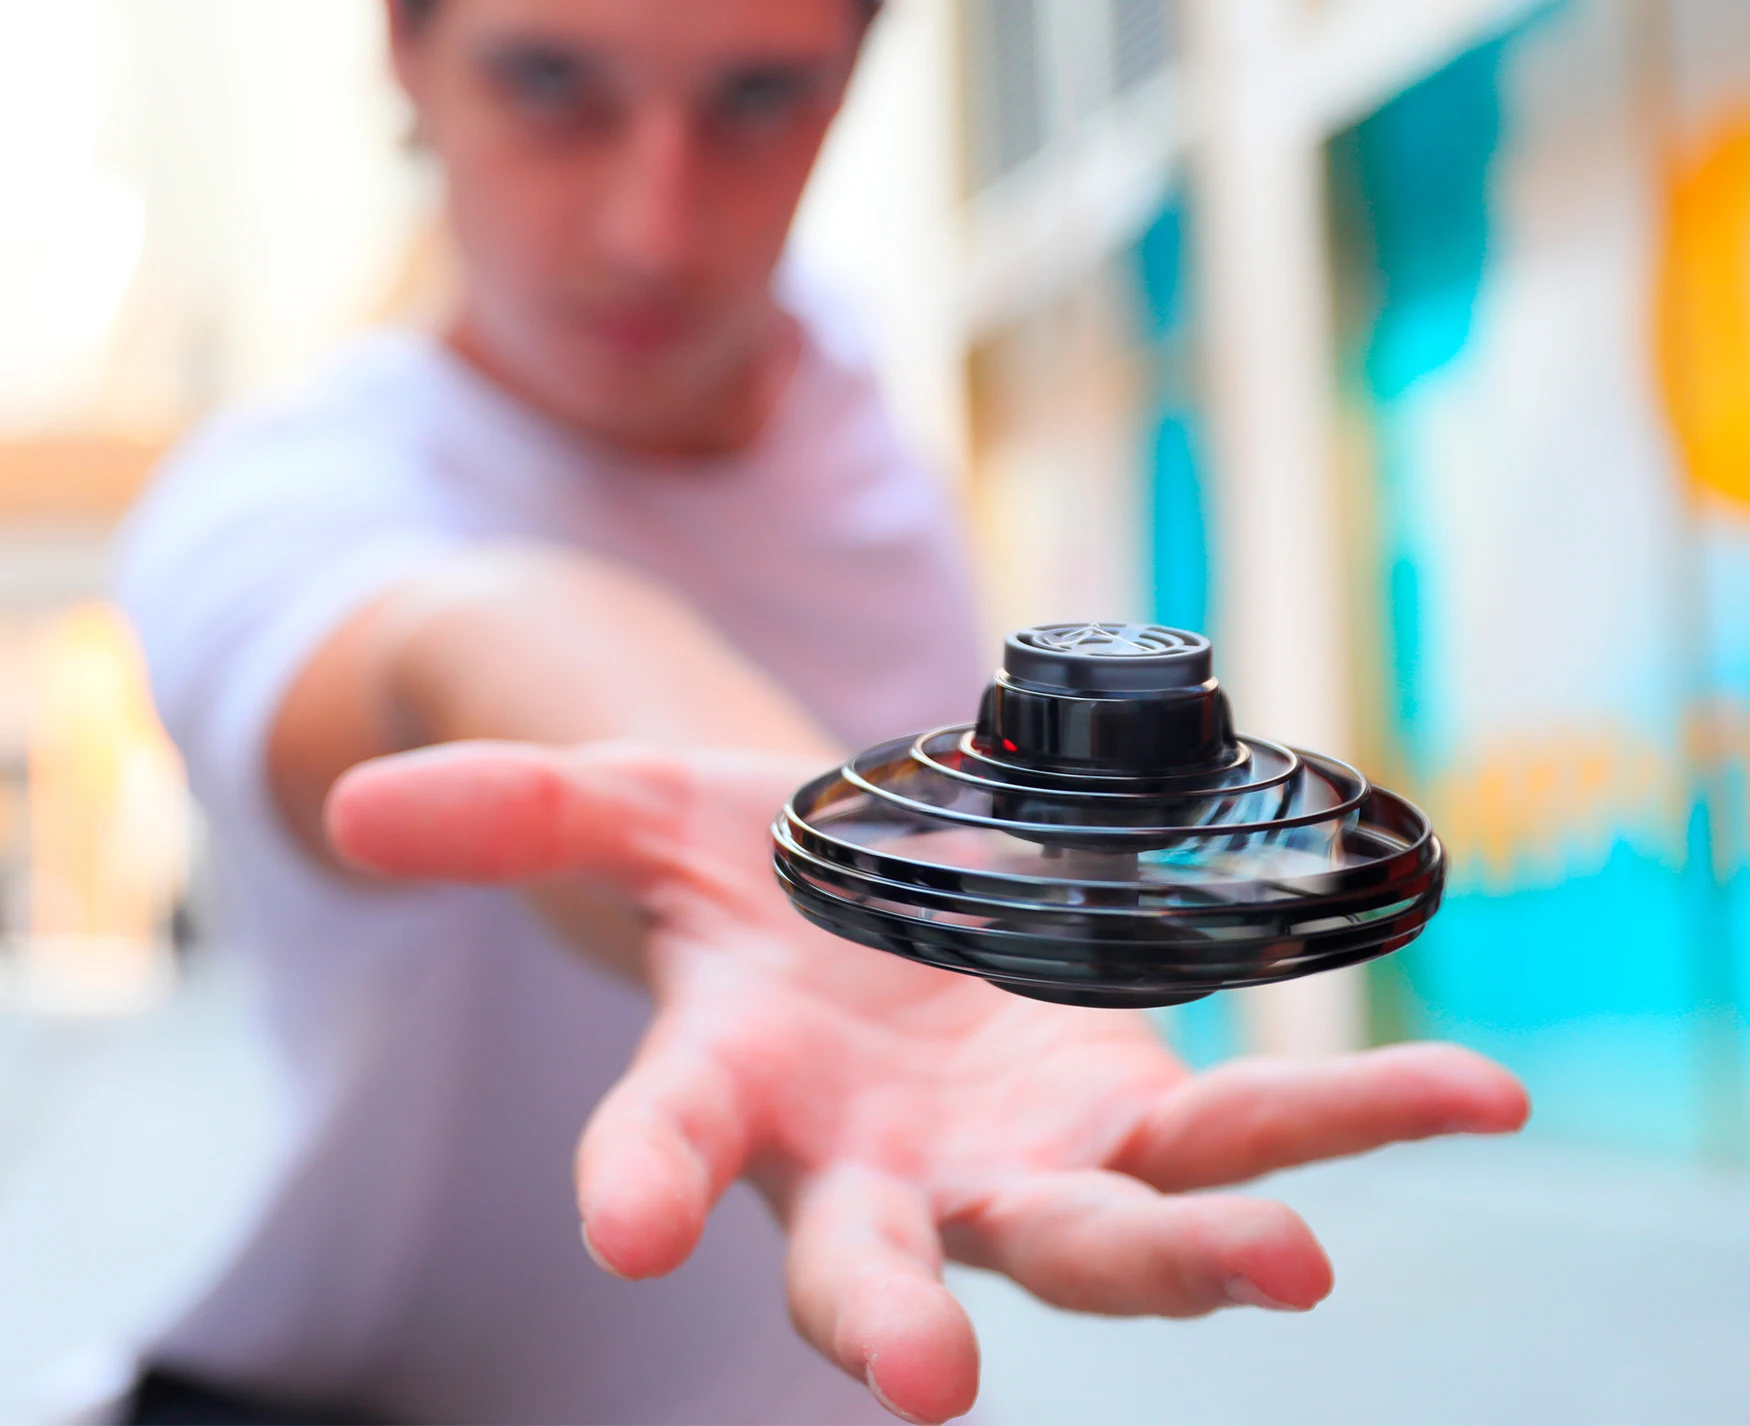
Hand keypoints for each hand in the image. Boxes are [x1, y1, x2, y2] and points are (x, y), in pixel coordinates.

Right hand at [328, 741, 1528, 1425]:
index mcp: (739, 1093)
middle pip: (887, 1265)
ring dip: (1186, 1254)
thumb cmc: (739, 879)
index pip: (665, 1149)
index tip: (620, 1225)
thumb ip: (508, 813)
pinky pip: (1247, 1126)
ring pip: (1098, 1232)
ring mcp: (1011, 1155)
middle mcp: (873, 1164)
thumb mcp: (631, 812)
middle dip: (901, 1324)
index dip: (635, 1181)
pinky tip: (1469, 1095)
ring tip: (1286, 1271)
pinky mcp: (1124, 1111)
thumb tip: (346, 808)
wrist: (861, 912)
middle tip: (932, 1386)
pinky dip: (1350, 1118)